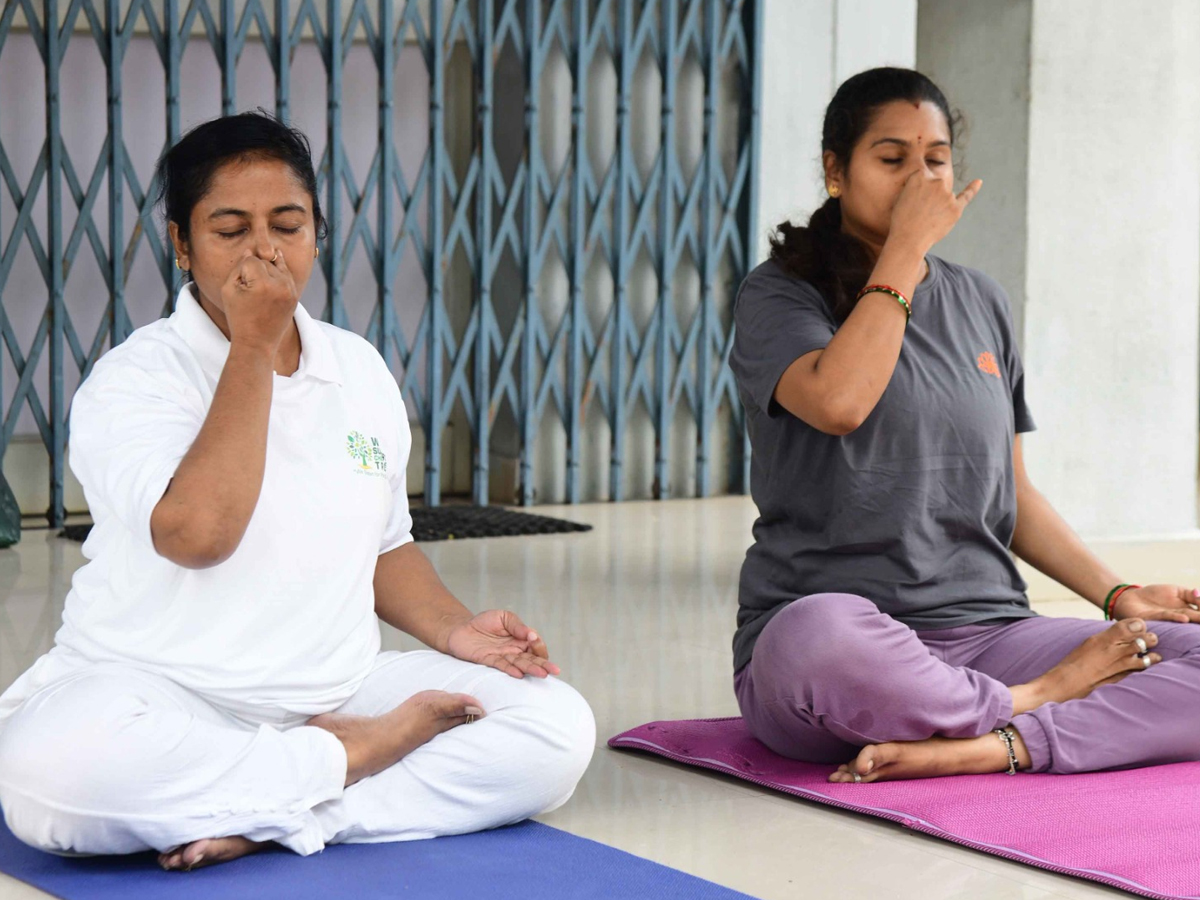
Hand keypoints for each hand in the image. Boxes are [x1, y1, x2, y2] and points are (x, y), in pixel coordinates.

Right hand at [221, 249, 297, 352]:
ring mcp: (291, 290)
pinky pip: (287, 274)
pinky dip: (279, 273)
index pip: (250, 259)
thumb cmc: (238, 317)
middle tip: (250, 290)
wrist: (257, 343)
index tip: (240, 286)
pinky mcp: (295, 295)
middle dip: (255, 269)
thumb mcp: (229, 290)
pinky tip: (274, 267)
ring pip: (277, 265)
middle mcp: (280, 285)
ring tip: (260, 282)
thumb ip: (238, 267)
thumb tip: (249, 251)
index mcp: (263, 284)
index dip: (241, 270)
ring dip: (268, 270)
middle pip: (265, 261)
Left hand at [446, 610, 560, 678]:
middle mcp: (514, 650)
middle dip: (543, 664)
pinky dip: (511, 670)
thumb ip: (517, 625)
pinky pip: (502, 666)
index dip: (539, 645)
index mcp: (520, 639)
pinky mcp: (489, 661)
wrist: (460, 629)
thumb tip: (532, 634)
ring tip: (542, 674)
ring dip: (531, 669)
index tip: (537, 642)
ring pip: (520, 664)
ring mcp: (502, 657)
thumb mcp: (503, 617)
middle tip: (554, 671)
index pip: (535, 645)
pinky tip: (519, 674)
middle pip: (531, 658)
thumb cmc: (484, 622)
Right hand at [887, 171, 981, 254]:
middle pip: (936, 184)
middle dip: (930, 196)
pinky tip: (978, 182)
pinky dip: (973, 189)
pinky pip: (966, 196)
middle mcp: (935, 182)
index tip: (912, 201)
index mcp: (919, 176)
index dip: (918, 190)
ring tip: (926, 220)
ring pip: (945, 196)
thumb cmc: (902, 221)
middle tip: (919, 212)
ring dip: (938, 206)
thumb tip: (932, 185)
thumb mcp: (902, 196)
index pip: (923, 176)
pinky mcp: (956, 208)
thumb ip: (917, 186)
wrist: (908, 240)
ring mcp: (947, 195)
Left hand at [1111, 584, 1199, 623]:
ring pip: (1186, 620)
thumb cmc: (1154, 595)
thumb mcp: (1175, 591)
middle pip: (1197, 618)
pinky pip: (1168, 617)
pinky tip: (1185, 618)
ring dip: (1195, 621)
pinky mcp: (1156, 619)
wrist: (1132, 598)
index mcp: (1187, 610)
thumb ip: (1190, 594)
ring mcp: (1169, 619)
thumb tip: (1199, 593)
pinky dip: (1176, 617)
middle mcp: (1181, 617)